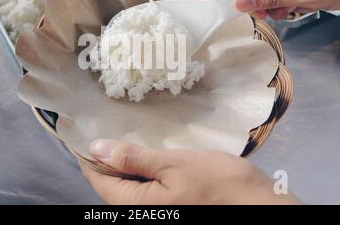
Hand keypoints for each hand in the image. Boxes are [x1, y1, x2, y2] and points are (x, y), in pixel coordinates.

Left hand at [80, 139, 299, 204]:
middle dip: (105, 159)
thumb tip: (96, 148)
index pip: (98, 181)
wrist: (258, 204)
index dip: (88, 157)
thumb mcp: (173, 164)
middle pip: (111, 186)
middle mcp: (141, 213)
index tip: (82, 133)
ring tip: (122, 136)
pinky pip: (144, 189)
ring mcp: (157, 210)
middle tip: (104, 127)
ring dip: (122, 164)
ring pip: (127, 187)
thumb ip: (133, 159)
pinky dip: (139, 171)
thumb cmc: (216, 182)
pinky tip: (145, 154)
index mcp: (135, 205)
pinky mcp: (170, 206)